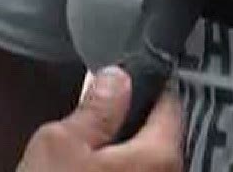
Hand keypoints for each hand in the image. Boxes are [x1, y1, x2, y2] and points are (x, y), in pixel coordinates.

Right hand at [17, 67, 183, 171]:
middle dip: (137, 114)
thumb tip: (118, 77)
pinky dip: (122, 164)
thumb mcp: (61, 143)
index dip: (149, 81)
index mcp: (160, 155)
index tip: (131, 70)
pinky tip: (95, 163)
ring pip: (147, 158)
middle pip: (161, 132)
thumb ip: (96, 107)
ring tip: (97, 132)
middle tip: (107, 99)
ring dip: (127, 142)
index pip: (171, 103)